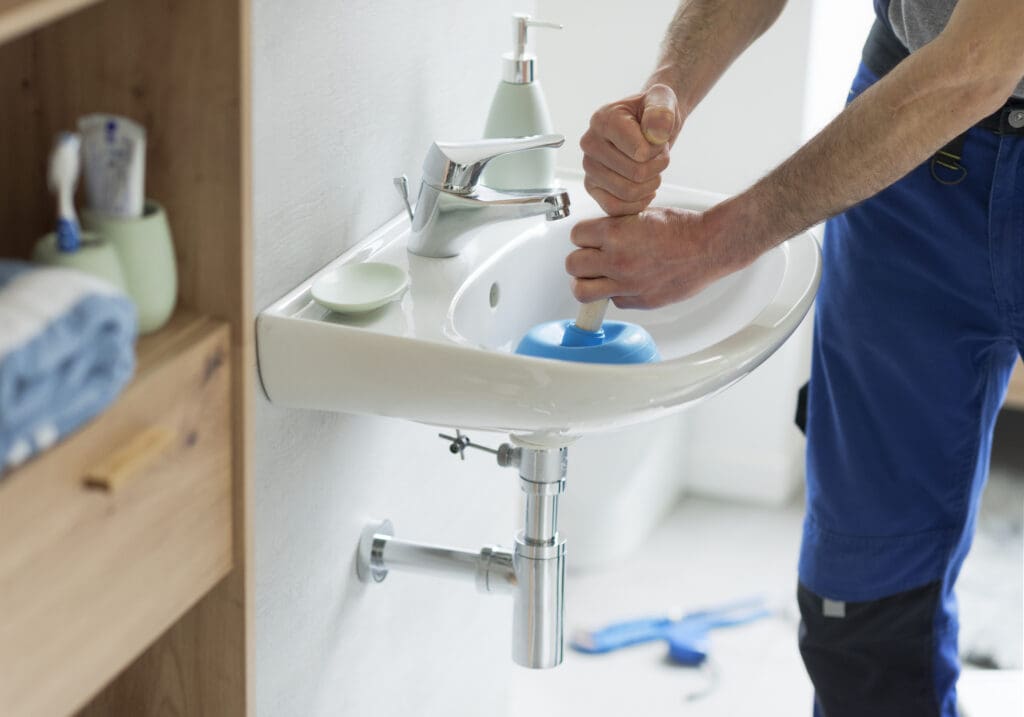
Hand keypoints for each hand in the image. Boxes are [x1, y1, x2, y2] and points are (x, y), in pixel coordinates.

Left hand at [566, 206, 748, 308]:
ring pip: (583, 291)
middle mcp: (618, 260)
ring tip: (597, 278)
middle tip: (590, 260)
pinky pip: (614, 302)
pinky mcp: (641, 300)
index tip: (590, 239)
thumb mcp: (641, 215)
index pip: (576, 236)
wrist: (710, 246)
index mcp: (615, 233)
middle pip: (572, 265)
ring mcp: (628, 284)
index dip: (583, 236)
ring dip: (586, 284)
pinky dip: (616, 294)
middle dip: (580, 261)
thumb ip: (615, 228)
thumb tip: (597, 237)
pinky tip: (627, 284)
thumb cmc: (682, 228)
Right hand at [579, 84, 682, 215]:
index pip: (640, 152)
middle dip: (657, 167)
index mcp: (603, 120)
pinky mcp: (592, 188)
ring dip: (650, 184)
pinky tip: (645, 189)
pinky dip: (637, 203)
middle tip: (658, 155)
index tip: (658, 138)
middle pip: (636, 174)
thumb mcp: (663, 101)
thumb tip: (655, 134)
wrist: (649, 126)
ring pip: (628, 193)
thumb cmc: (653, 114)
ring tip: (652, 169)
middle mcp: (590, 144)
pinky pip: (615, 208)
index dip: (659, 150)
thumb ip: (662, 111)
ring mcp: (589, 168)